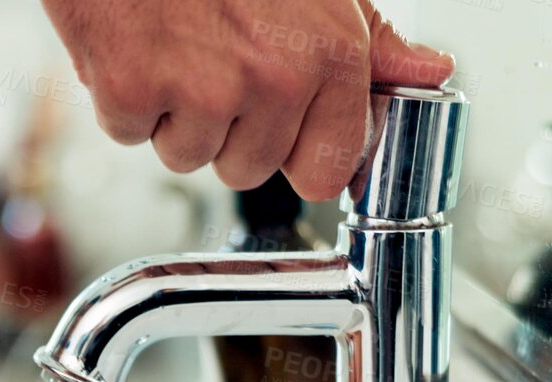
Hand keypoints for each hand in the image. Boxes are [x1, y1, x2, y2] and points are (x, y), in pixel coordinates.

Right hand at [41, 0, 452, 196]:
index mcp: (329, 54)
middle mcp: (272, 77)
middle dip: (225, 130)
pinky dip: (124, 100)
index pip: (325, 171)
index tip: (280, 133)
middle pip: (247, 170)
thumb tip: (427, 72)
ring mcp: (200, 90)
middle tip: (211, 60)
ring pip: (186, 156)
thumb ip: (373, 39)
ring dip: (172, 117)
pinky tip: (138, 47)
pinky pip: (129, 134)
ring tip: (174, 47)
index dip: (295, 154)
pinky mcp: (132, 91)